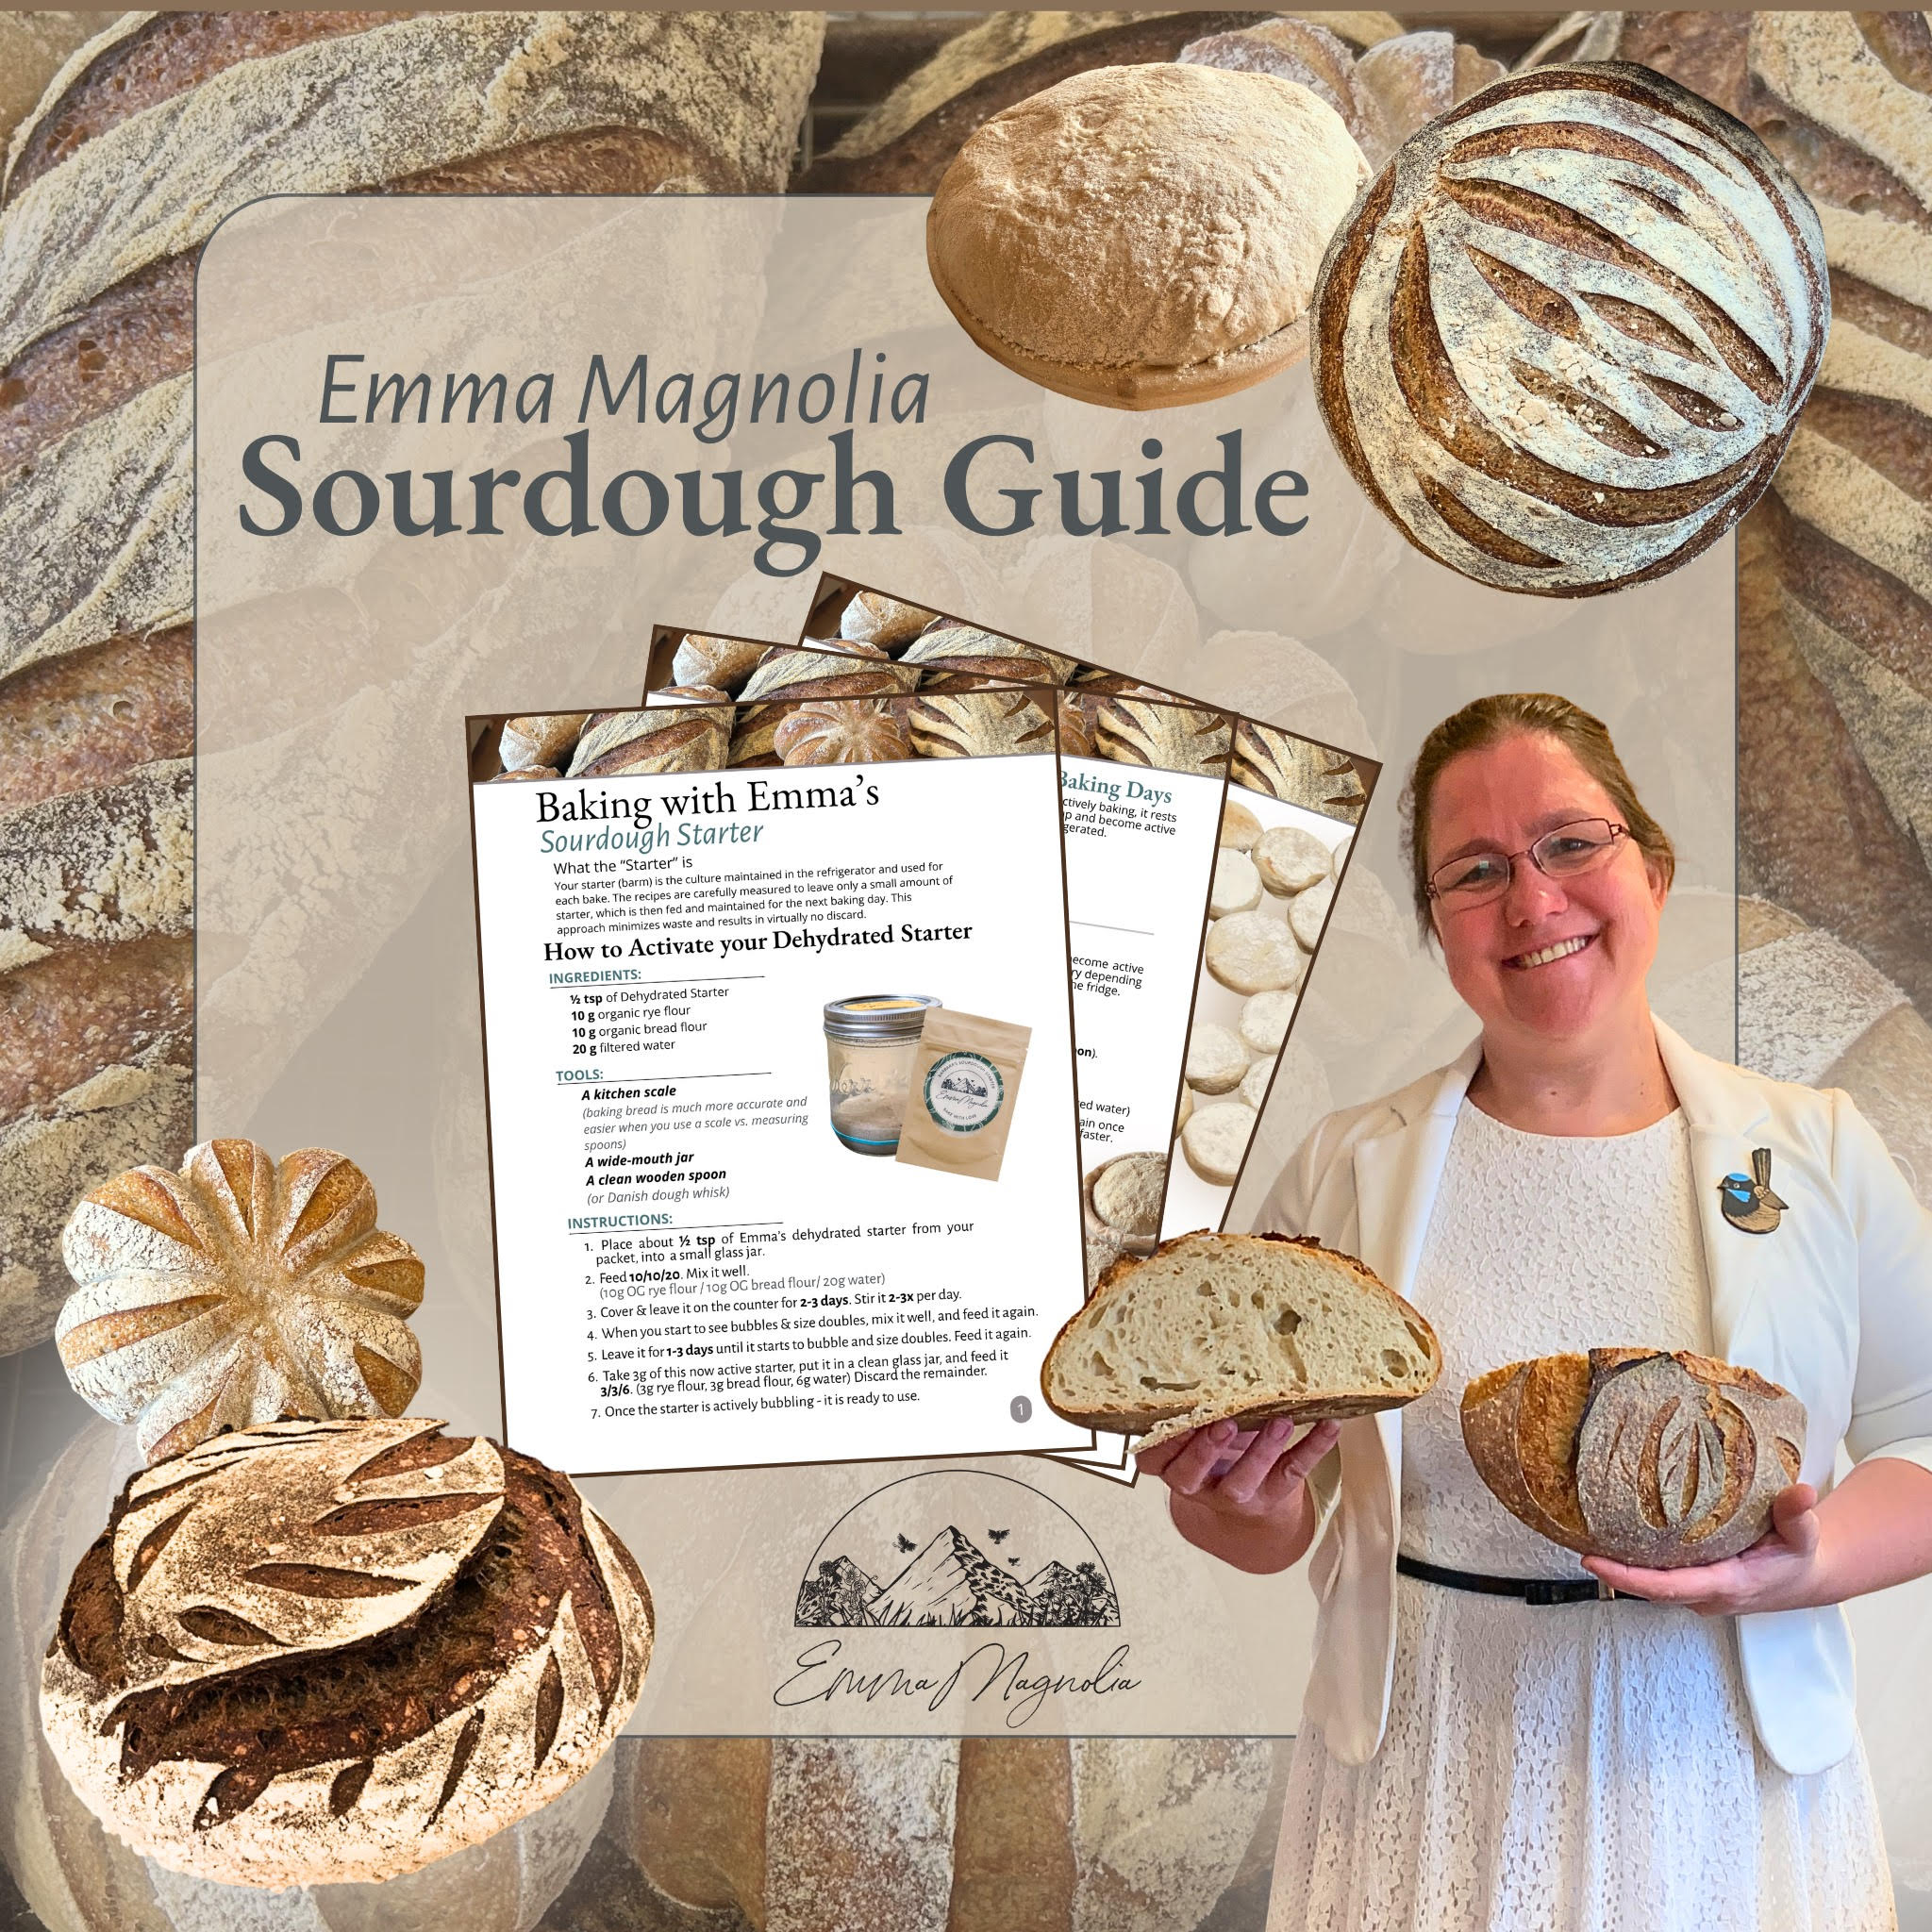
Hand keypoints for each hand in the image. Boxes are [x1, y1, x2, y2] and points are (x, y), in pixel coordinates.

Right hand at [1138, 1416, 1341, 1573]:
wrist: (1248, 1498)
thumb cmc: (1216, 1443)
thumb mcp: (1199, 1425)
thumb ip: (1199, 1402)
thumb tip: (1217, 1348)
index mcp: (1169, 1463)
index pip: (1151, 1457)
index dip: (1160, 1440)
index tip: (1173, 1414)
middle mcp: (1195, 1484)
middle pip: (1189, 1475)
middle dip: (1206, 1449)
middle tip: (1224, 1423)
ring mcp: (1232, 1495)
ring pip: (1241, 1482)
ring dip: (1261, 1451)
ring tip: (1280, 1422)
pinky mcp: (1270, 1497)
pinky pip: (1290, 1474)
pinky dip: (1312, 1448)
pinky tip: (1329, 1425)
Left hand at [1582, 1484, 1821, 1615]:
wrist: (1804, 1577)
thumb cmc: (1798, 1557)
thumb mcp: (1804, 1535)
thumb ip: (1797, 1514)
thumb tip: (1800, 1491)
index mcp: (1728, 1584)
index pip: (1669, 1587)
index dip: (1628, 1577)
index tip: (1593, 1560)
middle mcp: (1706, 1593)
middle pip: (1649, 1587)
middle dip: (1612, 1568)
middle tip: (1575, 1538)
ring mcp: (1698, 1591)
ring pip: (1651, 1583)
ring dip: (1620, 1564)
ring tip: (1583, 1532)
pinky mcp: (1694, 1582)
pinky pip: (1659, 1574)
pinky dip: (1636, 1559)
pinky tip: (1614, 1534)